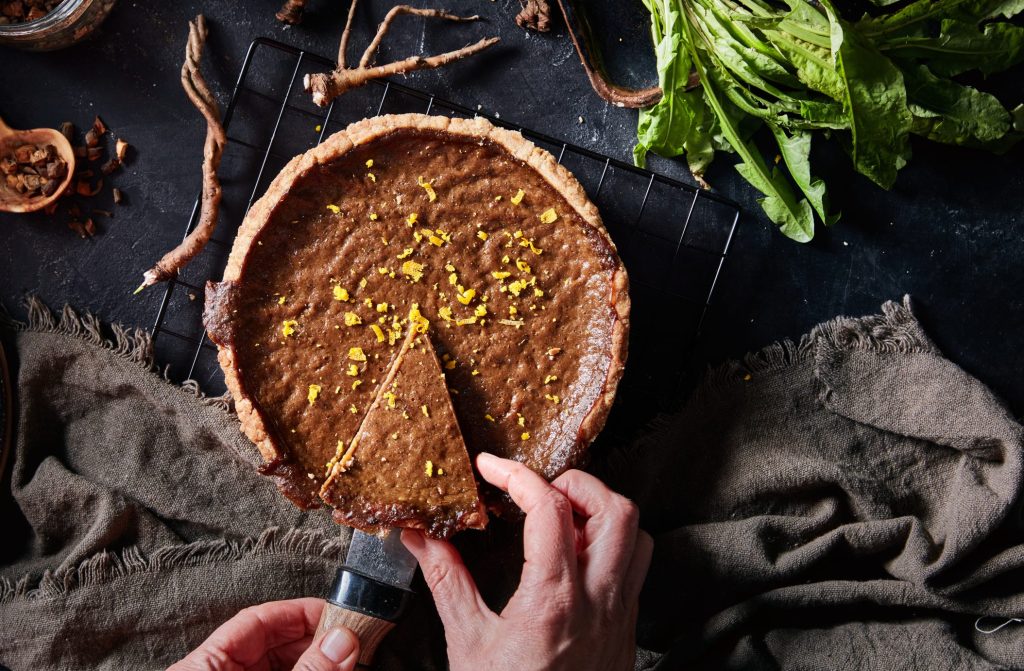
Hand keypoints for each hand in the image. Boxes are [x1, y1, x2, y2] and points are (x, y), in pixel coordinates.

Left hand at [169, 598, 359, 670]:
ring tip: (348, 658)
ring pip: (280, 667)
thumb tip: (342, 640)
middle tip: (351, 639)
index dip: (298, 612)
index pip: (254, 621)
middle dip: (314, 639)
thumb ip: (307, 670)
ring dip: (316, 660)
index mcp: (204, 666)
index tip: (336, 613)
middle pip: (271, 645)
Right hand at [402, 453, 652, 670]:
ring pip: (635, 536)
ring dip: (602, 512)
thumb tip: (420, 537)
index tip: (491, 468)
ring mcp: (619, 614)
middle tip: (539, 488)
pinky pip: (636, 569)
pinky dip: (612, 545)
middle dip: (576, 483)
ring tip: (562, 518)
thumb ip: (446, 579)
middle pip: (614, 509)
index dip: (517, 475)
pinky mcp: (626, 629)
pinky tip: (577, 559)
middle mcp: (598, 600)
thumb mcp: (466, 641)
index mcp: (554, 598)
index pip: (549, 508)